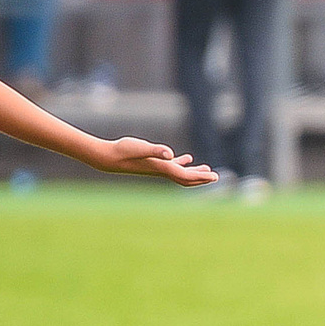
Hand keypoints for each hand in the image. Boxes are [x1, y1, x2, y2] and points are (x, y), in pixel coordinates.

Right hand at [94, 136, 216, 186]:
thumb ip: (156, 150)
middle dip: (201, 178)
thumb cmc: (124, 151)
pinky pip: (171, 165)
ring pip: (180, 172)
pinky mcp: (152, 163)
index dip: (201, 177)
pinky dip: (181, 163)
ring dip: (194, 172)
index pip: (186, 176)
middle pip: (186, 178)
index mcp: (162, 167)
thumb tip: (169, 153)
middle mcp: (161, 170)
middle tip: (216, 177)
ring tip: (206, 169)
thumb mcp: (141, 147)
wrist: (108, 157)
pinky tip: (186, 158)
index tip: (215, 177)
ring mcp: (157, 167)